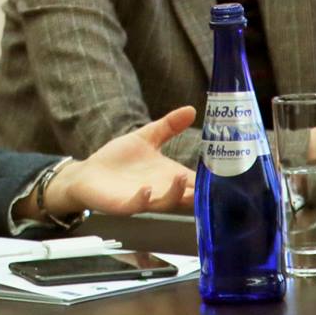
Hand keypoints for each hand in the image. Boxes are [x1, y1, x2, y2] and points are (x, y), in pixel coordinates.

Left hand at [40, 107, 196, 217]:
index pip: (196, 181)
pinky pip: (137, 205)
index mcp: (169, 176)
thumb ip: (168, 126)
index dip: (211, 180)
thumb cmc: (118, 160)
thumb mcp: (146, 138)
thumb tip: (191, 109)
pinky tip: (147, 189)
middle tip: (208, 183)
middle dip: (198, 192)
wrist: (87, 174)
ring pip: (166, 202)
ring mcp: (144, 199)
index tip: (228, 174)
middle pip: (187, 197)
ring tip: (180, 178)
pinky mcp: (124, 205)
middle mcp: (161, 190)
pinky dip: (144, 199)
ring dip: (175, 193)